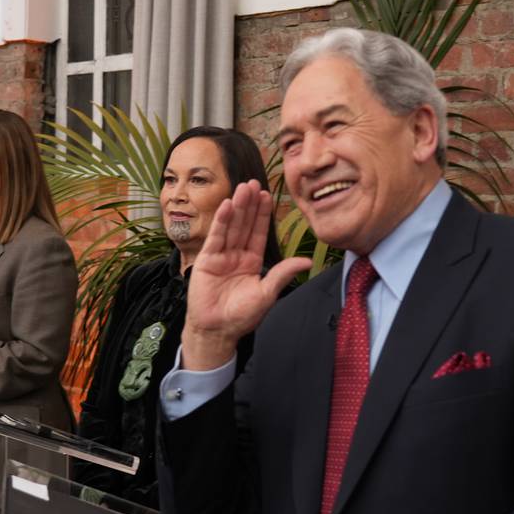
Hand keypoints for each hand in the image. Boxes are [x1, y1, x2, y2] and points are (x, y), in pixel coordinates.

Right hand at [181, 180, 310, 369]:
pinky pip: (215, 237)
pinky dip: (220, 221)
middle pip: (244, 224)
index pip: (259, 233)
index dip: (263, 214)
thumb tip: (307, 262)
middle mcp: (236, 255)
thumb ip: (282, 274)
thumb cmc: (241, 317)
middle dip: (250, 204)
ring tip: (242, 188)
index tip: (267, 195)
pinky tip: (226, 206)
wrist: (216, 330)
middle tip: (254, 183)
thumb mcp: (266, 294)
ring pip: (231, 227)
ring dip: (236, 207)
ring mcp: (221, 256)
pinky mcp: (207, 260)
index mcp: (252, 261)